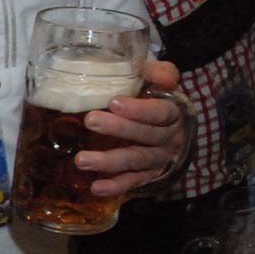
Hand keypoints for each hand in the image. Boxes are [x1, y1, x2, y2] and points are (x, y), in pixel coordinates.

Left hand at [76, 59, 189, 195]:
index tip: (114, 101)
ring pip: (136, 161)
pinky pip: (133, 182)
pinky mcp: (148, 175)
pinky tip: (96, 188)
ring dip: (109, 162)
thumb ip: (155, 72)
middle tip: (90, 120)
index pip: (160, 111)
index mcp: (173, 112)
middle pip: (147, 136)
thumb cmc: (156, 98)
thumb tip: (141, 65)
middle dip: (119, 129)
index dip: (139, 108)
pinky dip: (115, 186)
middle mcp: (169, 138)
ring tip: (81, 160)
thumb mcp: (159, 80)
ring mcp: (158, 159)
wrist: (172, 128)